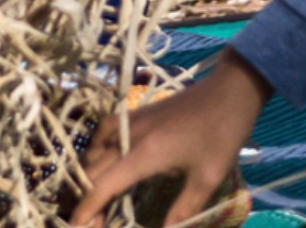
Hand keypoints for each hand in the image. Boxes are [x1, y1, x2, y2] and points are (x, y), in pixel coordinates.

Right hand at [73, 49, 268, 227]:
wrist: (230, 90)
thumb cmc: (221, 134)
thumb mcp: (207, 178)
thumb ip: (184, 210)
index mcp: (144, 154)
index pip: (103, 186)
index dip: (86, 209)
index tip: (75, 226)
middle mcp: (128, 136)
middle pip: (92, 171)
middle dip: (87, 198)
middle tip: (97, 222)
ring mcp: (129, 121)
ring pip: (93, 151)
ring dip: (90, 176)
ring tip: (99, 197)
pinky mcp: (134, 113)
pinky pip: (102, 135)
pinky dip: (97, 153)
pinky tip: (107, 162)